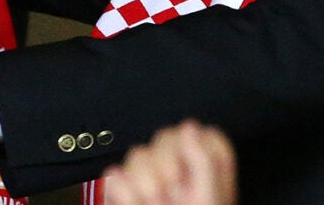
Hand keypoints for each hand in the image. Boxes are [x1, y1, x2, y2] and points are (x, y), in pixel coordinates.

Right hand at [102, 120, 236, 204]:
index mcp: (209, 173)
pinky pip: (115, 175)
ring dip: (146, 182)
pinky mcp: (123, 195)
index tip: (197, 175)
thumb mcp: (209, 203)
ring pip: (138, 154)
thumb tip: (189, 126)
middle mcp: (180, 172)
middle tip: (172, 195)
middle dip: (167, 167)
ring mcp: (149, 182)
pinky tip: (137, 204)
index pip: (205, 137)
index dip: (199, 150)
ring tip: (154, 204)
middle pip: (165, 138)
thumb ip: (203, 163)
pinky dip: (125, 193)